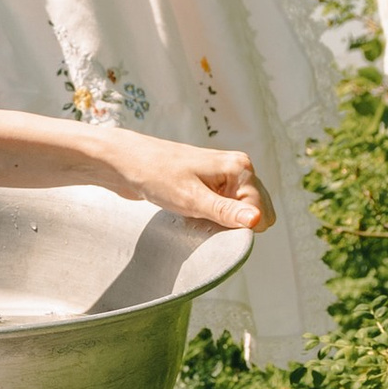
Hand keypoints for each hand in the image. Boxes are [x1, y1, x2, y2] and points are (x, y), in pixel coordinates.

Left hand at [103, 133, 274, 235]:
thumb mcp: (191, 199)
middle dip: (233, 224)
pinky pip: (224, 210)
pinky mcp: (212, 184)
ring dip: (221, 222)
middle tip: (203, 219)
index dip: (240, 226)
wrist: (126, 162)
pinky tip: (192, 212)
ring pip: (239, 213)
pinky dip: (212, 217)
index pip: (261, 211)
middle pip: (255, 212)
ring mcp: (225, 176)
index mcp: (240, 167)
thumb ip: (226, 212)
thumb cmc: (156, 175)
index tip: (213, 224)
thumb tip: (256, 220)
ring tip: (195, 214)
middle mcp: (237, 169)